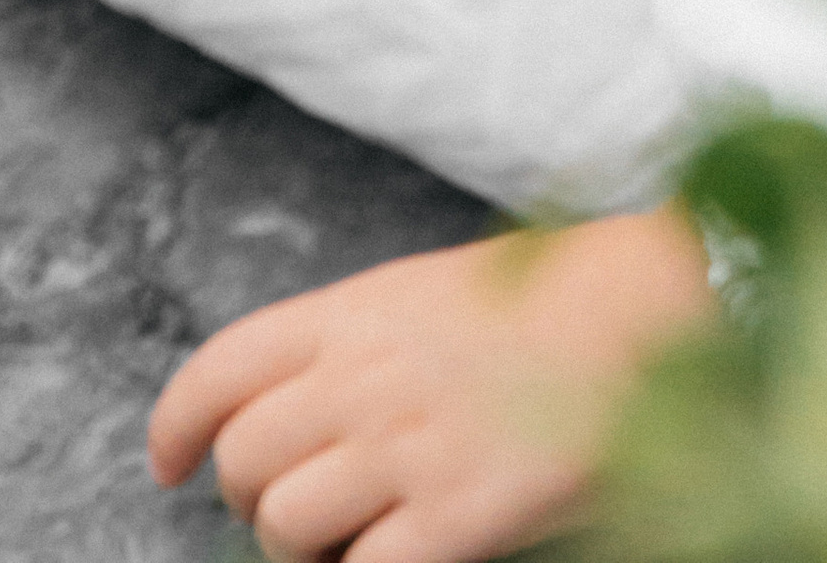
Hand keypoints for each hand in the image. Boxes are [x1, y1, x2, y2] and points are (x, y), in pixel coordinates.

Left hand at [147, 206, 713, 560]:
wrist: (659, 308)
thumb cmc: (558, 299)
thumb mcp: (437, 291)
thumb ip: (360, 343)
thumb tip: (294, 413)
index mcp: (361, 311)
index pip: (222, 368)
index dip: (176, 424)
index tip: (167, 463)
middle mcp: (370, 376)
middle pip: (247, 460)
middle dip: (254, 498)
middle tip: (300, 507)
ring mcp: (411, 446)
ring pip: (286, 525)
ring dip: (305, 550)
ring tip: (357, 539)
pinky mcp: (460, 513)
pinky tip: (399, 557)